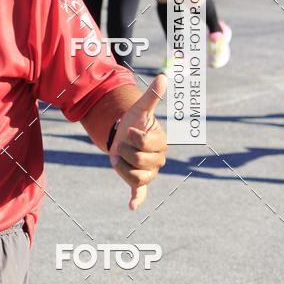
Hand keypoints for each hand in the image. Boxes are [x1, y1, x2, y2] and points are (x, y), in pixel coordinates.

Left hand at [109, 75, 167, 210]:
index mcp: (161, 142)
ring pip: (135, 176)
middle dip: (124, 150)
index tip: (128, 130)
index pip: (144, 143)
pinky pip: (140, 193)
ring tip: (121, 157)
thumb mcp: (140, 109)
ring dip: (121, 166)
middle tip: (123, 144)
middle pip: (138, 161)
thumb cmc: (134, 121)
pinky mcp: (140, 182)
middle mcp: (159, 159)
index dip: (132, 136)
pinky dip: (137, 200)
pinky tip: (131, 206)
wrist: (123, 135)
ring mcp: (150, 172)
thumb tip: (163, 77)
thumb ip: (152, 96)